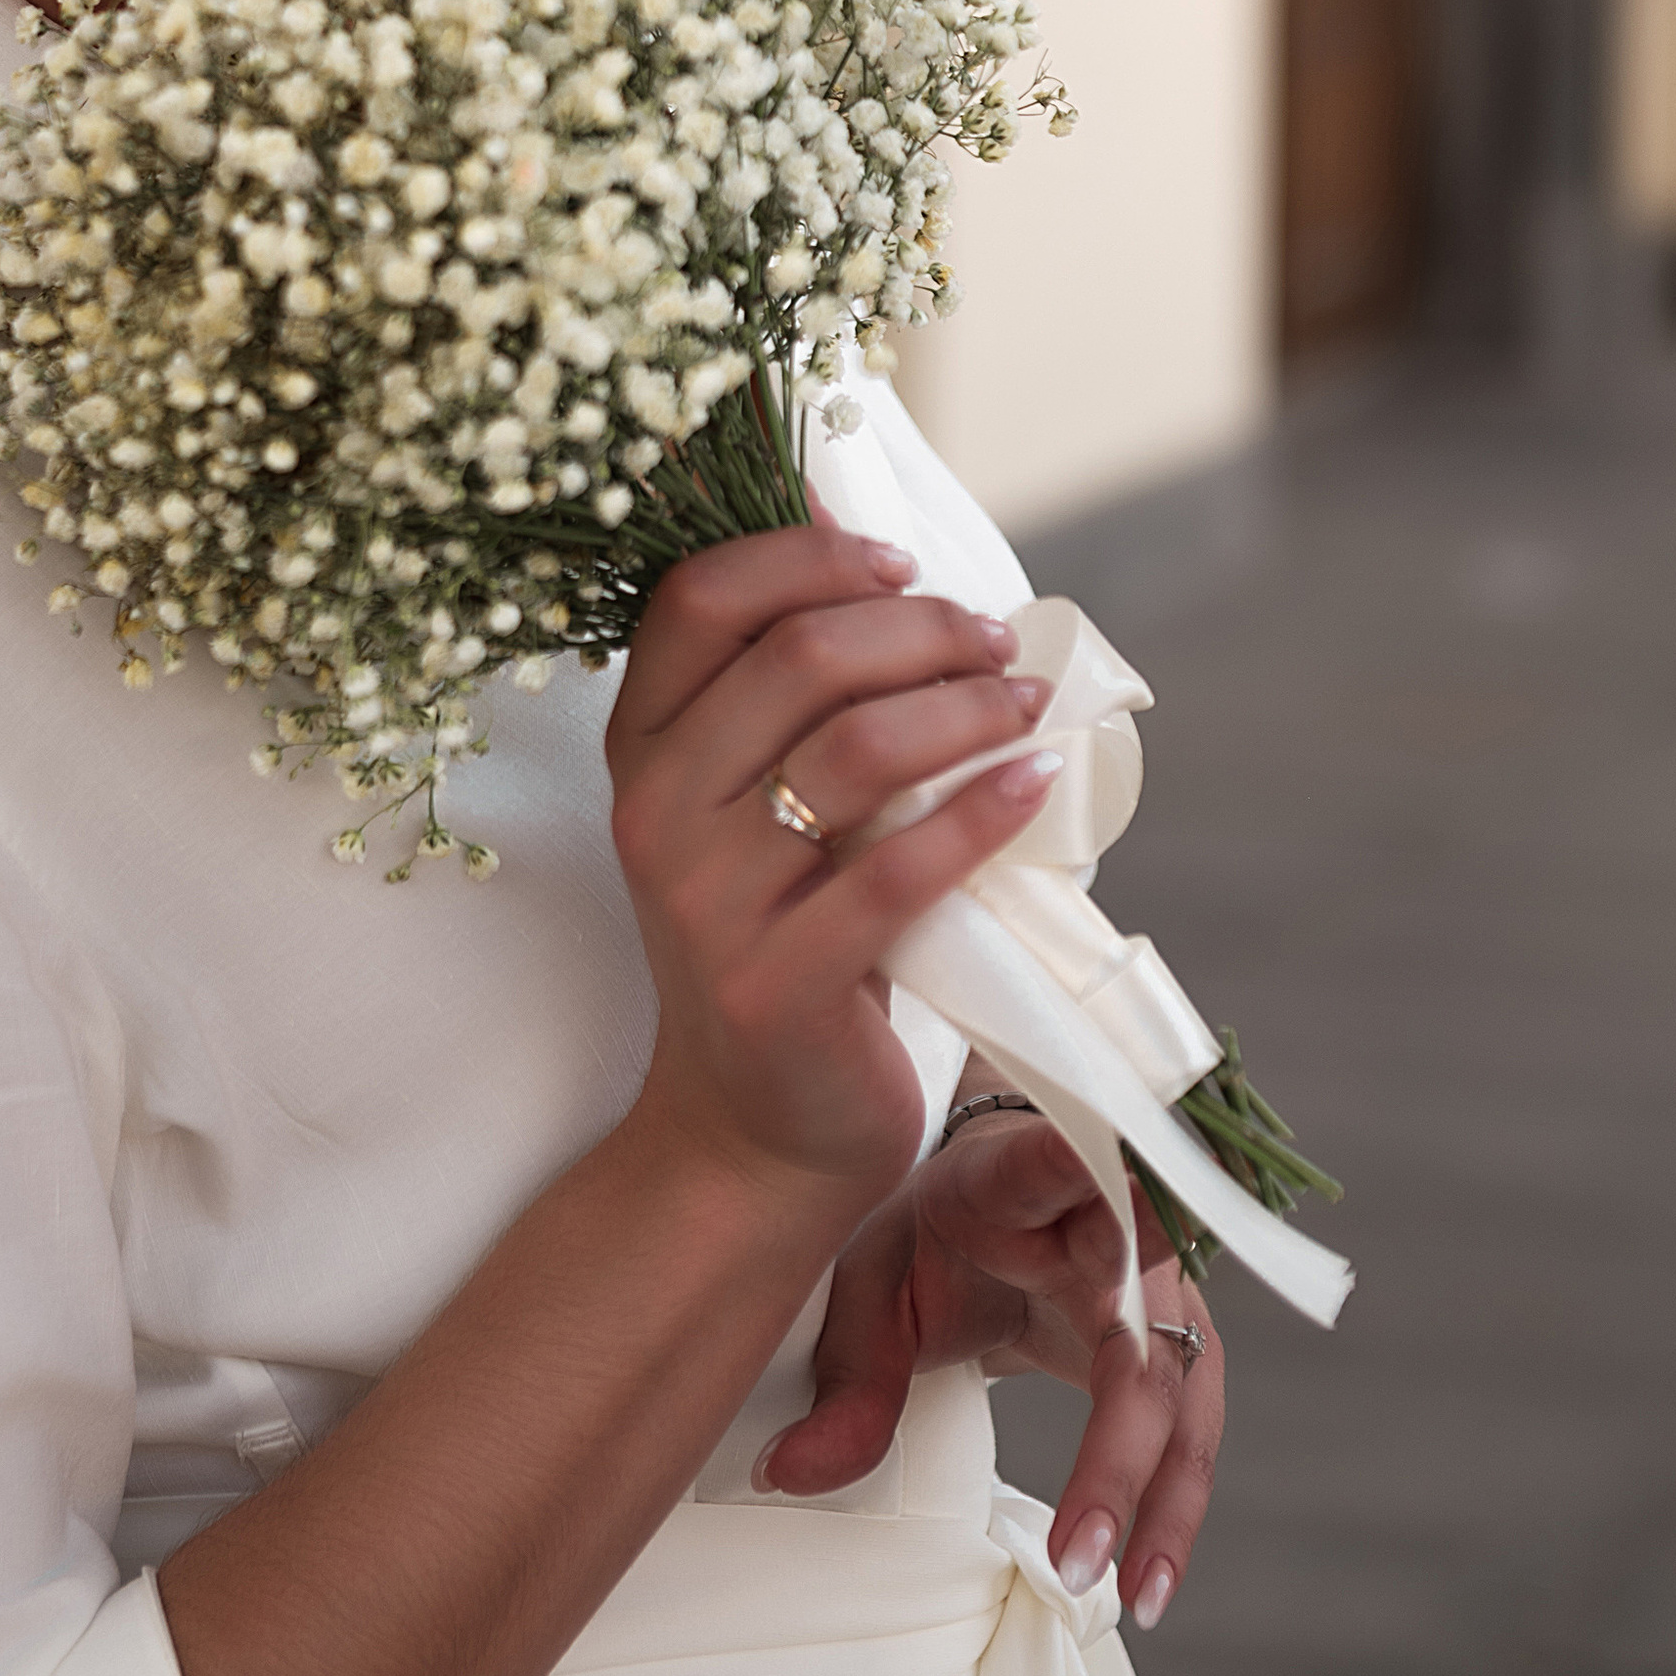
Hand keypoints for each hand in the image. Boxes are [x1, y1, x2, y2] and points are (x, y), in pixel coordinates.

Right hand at [607, 522, 1060, 1207]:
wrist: (748, 1130)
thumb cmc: (774, 937)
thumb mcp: (747, 805)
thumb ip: (786, 693)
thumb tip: (872, 544)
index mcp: (639, 748)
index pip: (701, 597)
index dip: (806, 555)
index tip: (899, 562)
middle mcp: (656, 811)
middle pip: (798, 657)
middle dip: (920, 628)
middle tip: (995, 639)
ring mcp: (710, 899)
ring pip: (858, 748)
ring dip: (965, 705)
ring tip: (1026, 701)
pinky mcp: (782, 980)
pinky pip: (903, 868)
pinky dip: (986, 809)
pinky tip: (1036, 780)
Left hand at [760, 1105, 1222, 1628]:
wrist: (983, 1203)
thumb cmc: (934, 1225)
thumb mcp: (873, 1278)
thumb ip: (846, 1377)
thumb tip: (787, 1474)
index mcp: (1021, 1184)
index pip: (1057, 1169)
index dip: (1089, 1178)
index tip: (1118, 1188)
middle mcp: (1110, 1233)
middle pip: (1139, 1332)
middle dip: (1123, 1447)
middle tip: (1077, 1553)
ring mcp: (1154, 1288)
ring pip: (1182, 1395)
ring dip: (1166, 1499)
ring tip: (1137, 1595)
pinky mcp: (1167, 1342)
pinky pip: (1183, 1429)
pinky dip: (1167, 1505)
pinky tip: (1146, 1578)